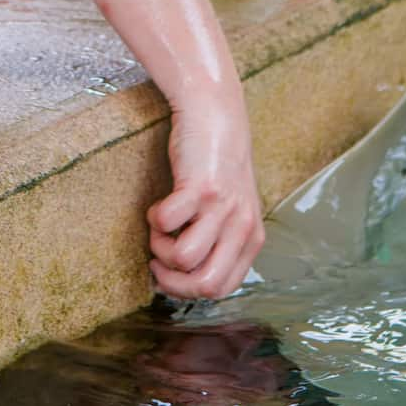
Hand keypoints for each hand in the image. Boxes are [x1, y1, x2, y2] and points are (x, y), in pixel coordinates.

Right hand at [147, 90, 264, 299]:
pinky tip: (159, 205)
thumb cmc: (217, 164)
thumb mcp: (231, 209)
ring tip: (159, 229)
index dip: (188, 290)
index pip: (222, 289)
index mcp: (251, 238)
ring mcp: (222, 208)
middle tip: (157, 261)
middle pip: (206, 285)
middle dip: (172, 281)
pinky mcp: (201, 187)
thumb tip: (186, 278)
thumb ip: (220, 241)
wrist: (216, 114)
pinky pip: (167, 223)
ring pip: (185, 258)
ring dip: (160, 248)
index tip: (169, 274)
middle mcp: (241, 227)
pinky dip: (154, 219)